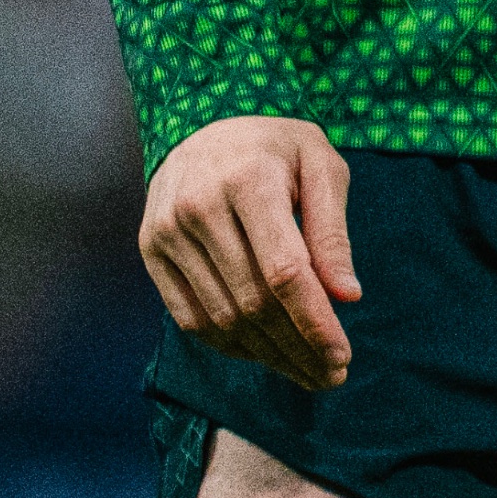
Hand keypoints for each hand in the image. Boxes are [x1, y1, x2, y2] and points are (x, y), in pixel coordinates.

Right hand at [138, 115, 360, 391]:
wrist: (203, 123)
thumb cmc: (275, 144)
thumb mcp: (320, 163)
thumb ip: (331, 229)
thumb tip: (346, 296)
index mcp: (249, 179)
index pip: (284, 271)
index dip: (314, 321)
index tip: (342, 356)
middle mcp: (199, 208)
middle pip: (252, 302)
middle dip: (296, 346)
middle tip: (332, 373)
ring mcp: (167, 234)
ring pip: (220, 318)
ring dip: (266, 354)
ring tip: (305, 370)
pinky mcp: (150, 253)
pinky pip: (191, 317)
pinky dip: (229, 344)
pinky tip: (263, 353)